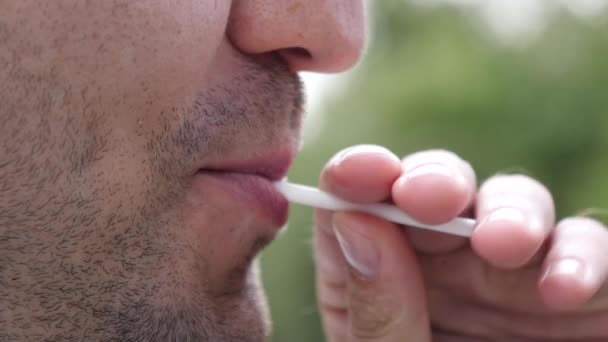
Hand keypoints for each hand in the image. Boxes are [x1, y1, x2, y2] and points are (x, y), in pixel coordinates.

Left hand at [315, 145, 607, 340]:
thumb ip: (375, 310)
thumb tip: (355, 220)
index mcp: (377, 282)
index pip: (357, 209)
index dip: (357, 178)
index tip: (356, 172)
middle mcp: (440, 268)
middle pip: (435, 191)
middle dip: (435, 182)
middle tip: (428, 198)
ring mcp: (508, 277)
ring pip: (513, 205)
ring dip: (509, 211)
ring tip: (503, 244)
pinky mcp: (577, 296)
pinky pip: (586, 253)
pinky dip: (582, 258)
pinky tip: (562, 288)